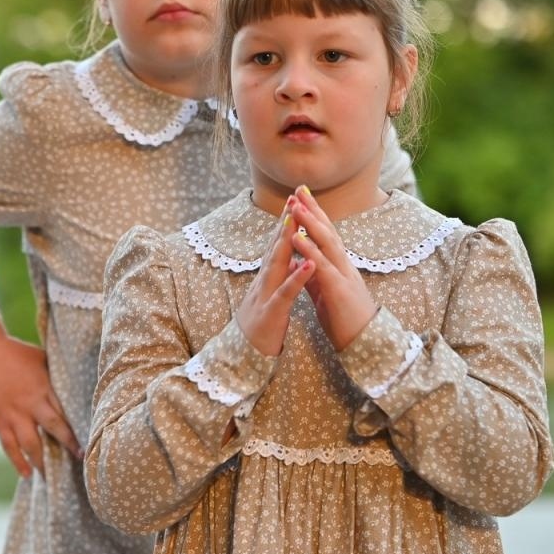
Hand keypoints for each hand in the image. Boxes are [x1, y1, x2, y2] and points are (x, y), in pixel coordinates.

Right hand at [0, 317, 79, 478]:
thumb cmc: (14, 352)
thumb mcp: (40, 358)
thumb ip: (55, 374)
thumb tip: (75, 382)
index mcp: (43, 387)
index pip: (65, 410)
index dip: (78, 426)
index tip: (91, 438)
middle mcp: (30, 403)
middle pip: (53, 427)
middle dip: (68, 444)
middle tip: (81, 459)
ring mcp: (13, 414)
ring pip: (31, 443)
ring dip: (43, 460)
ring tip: (54, 475)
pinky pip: (9, 446)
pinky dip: (18, 461)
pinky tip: (27, 474)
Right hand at [236, 202, 315, 355]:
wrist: (244, 356)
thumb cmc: (261, 327)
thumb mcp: (272, 297)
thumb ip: (281, 278)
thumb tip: (294, 260)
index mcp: (268, 278)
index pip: (278, 245)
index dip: (287, 223)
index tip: (296, 201)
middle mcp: (264, 281)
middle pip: (276, 247)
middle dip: (286, 222)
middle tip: (294, 197)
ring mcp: (266, 295)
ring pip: (278, 264)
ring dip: (287, 242)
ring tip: (298, 221)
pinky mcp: (272, 312)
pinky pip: (286, 293)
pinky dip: (297, 278)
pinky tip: (309, 265)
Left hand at [286, 186, 378, 350]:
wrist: (364, 343)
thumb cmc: (345, 318)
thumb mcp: (326, 292)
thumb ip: (314, 276)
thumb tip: (302, 262)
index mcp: (338, 265)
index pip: (325, 234)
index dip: (314, 215)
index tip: (301, 197)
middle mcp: (343, 265)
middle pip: (328, 231)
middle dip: (313, 209)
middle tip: (300, 188)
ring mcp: (343, 275)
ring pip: (327, 243)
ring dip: (310, 222)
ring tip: (295, 205)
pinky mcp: (339, 289)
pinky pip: (322, 266)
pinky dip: (308, 250)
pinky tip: (296, 238)